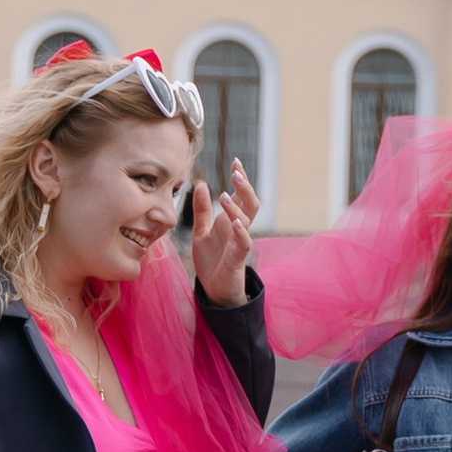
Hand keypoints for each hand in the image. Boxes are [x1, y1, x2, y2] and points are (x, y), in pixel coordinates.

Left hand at [190, 162, 259, 306]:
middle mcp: (238, 228)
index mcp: (230, 220)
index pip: (240, 195)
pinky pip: (244, 243)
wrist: (214, 289)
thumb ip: (202, 210)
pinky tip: (236, 222)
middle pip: (250, 202)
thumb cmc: (211, 259)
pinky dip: (242, 232)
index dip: (240, 179)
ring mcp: (239, 242)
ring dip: (237, 207)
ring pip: (247, 220)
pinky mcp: (237, 258)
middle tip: (236, 173)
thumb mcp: (201, 231)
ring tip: (225, 196)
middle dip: (245, 187)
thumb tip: (202, 184)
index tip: (235, 161)